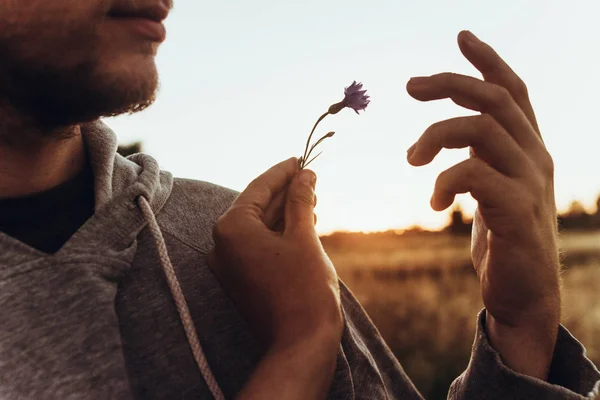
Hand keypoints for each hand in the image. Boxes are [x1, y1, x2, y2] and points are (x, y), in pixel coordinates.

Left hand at [210, 158, 342, 398]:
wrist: (300, 341)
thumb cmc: (304, 286)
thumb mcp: (304, 235)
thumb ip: (301, 201)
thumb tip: (305, 175)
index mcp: (232, 228)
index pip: (259, 188)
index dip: (283, 171)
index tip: (301, 158)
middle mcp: (222, 244)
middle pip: (257, 206)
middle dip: (286, 192)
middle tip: (311, 179)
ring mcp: (230, 263)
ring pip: (260, 226)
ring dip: (285, 212)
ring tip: (312, 200)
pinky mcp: (241, 278)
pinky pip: (259, 245)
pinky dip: (279, 232)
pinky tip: (302, 222)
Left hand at [406, 31, 560, 379]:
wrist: (524, 294)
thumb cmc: (502, 241)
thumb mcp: (491, 190)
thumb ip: (480, 158)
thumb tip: (449, 133)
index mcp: (528, 149)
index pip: (513, 91)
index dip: (488, 61)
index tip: (461, 35)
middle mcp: (535, 157)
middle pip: (495, 99)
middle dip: (450, 84)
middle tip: (408, 86)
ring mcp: (530, 182)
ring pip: (482, 129)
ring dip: (437, 135)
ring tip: (411, 158)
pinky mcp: (517, 211)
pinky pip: (476, 174)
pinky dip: (445, 181)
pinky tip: (433, 203)